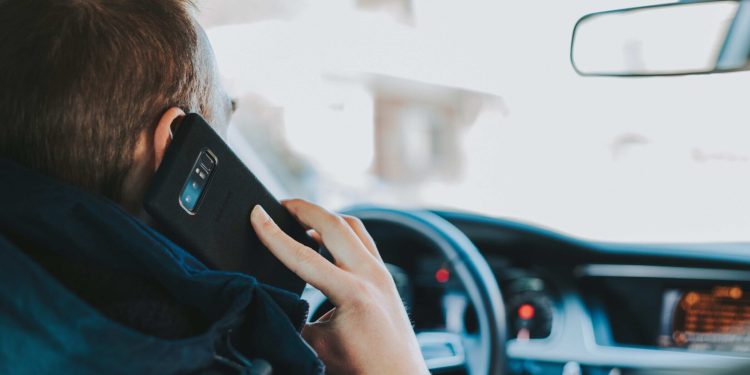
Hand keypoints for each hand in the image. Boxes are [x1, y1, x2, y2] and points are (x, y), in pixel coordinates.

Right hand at [250, 200, 427, 374]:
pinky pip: (364, 240)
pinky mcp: (386, 277)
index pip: (304, 255)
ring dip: (325, 217)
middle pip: (335, 223)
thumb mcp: (316, 345)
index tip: (256, 214)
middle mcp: (372, 275)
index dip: (274, 234)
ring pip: (354, 226)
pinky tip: (326, 240)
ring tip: (300, 218)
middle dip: (305, 208)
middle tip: (280, 204)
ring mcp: (383, 273)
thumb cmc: (362, 368)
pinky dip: (342, 232)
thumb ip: (292, 316)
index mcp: (352, 293)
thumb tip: (269, 296)